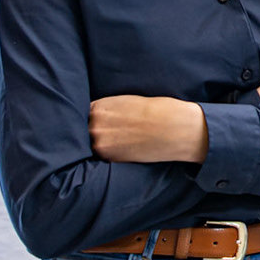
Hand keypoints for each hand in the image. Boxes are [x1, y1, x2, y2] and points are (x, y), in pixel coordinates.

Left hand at [90, 95, 208, 163]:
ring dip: (102, 143)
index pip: (85, 114)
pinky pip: (102, 156)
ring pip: (92, 144)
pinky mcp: (110, 158)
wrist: (174, 128)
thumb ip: (110, 109)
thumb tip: (100, 117)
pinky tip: (123, 148)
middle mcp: (95, 125)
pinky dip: (109, 153)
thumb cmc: (158, 111)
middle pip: (85, 130)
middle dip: (96, 131)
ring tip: (119, 141)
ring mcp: (101, 143)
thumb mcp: (128, 101)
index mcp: (99, 107)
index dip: (94, 119)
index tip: (102, 122)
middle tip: (114, 133)